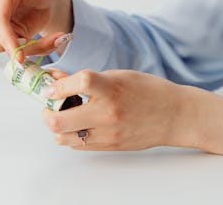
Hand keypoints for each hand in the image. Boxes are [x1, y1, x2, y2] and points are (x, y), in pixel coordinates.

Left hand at [43, 69, 184, 150]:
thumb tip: (56, 78)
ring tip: (63, 114)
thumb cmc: (148, 91)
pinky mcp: (110, 146)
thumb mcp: (117, 76)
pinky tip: (76, 124)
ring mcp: (108, 134)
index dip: (56, 85)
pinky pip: (78, 145)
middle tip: (49, 104)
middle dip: (46, 111)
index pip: (76, 84)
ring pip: (64, 138)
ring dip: (57, 126)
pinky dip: (70, 135)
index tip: (50, 85)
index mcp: (111, 90)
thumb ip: (87, 79)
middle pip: (59, 120)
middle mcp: (108, 114)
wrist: (176, 116)